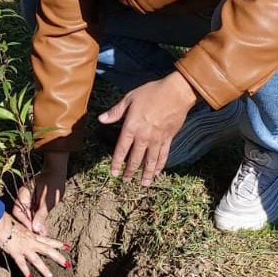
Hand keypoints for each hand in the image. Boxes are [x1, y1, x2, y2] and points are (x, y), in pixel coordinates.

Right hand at [0, 211, 70, 276]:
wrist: (0, 223)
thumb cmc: (7, 222)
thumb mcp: (19, 225)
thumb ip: (24, 231)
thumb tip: (26, 233)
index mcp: (32, 235)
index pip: (48, 240)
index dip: (58, 244)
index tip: (67, 247)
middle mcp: (31, 242)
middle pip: (48, 250)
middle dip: (58, 257)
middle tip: (67, 265)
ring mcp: (24, 247)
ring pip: (37, 260)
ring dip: (44, 269)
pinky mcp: (15, 252)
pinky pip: (21, 263)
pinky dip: (25, 270)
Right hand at [11, 153, 68, 236]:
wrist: (58, 173)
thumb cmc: (53, 183)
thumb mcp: (48, 200)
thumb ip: (41, 214)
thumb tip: (36, 229)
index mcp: (23, 195)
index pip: (17, 212)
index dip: (24, 223)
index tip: (32, 232)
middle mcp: (23, 199)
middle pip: (22, 217)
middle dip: (30, 227)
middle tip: (38, 237)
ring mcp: (28, 202)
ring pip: (28, 217)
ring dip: (35, 226)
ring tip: (43, 235)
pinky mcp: (34, 204)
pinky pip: (34, 215)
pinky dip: (38, 222)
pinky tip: (44, 230)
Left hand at [99, 71, 197, 185]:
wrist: (176, 92)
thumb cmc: (151, 92)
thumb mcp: (130, 99)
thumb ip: (116, 112)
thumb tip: (101, 119)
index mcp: (132, 127)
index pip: (121, 149)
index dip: (117, 162)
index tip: (113, 172)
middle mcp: (144, 136)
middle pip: (135, 158)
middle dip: (130, 171)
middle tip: (125, 180)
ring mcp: (157, 139)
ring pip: (150, 161)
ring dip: (146, 173)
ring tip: (142, 184)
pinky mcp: (168, 138)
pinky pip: (163, 155)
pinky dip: (160, 165)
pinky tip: (158, 172)